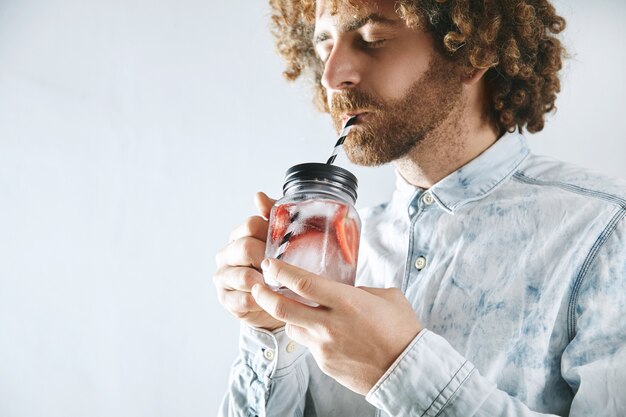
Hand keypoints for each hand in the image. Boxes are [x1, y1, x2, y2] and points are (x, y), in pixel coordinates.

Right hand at [213, 192, 283, 330]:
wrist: (277, 300)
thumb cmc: (280, 266)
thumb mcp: (282, 240)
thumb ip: (273, 216)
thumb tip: (258, 196)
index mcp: (240, 235)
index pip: (251, 225)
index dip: (271, 234)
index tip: (288, 244)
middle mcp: (227, 254)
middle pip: (246, 248)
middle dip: (268, 259)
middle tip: (286, 268)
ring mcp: (223, 277)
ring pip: (242, 276)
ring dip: (264, 282)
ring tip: (279, 286)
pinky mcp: (226, 300)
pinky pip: (242, 300)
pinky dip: (259, 302)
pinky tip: (270, 301)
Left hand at [252, 258, 422, 394]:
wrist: (407, 371)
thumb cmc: (401, 331)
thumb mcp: (386, 297)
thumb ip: (361, 290)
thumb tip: (347, 289)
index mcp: (346, 302)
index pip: (303, 283)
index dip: (281, 271)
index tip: (269, 263)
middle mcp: (330, 324)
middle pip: (283, 307)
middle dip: (263, 294)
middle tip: (256, 284)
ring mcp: (324, 346)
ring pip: (292, 326)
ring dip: (287, 315)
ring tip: (290, 306)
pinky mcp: (324, 363)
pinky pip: (308, 344)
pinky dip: (309, 333)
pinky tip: (321, 330)